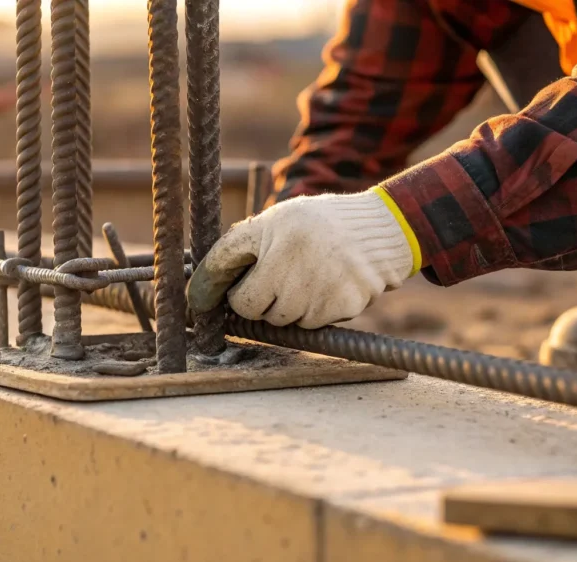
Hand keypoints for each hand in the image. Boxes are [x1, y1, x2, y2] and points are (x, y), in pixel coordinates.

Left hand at [186, 188, 419, 328]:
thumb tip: (196, 294)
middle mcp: (300, 275)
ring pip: (287, 321)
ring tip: (307, 274)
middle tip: (280, 275)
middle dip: (264, 299)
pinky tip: (328, 283)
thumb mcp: (271, 223)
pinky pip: (315, 323)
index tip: (238, 291)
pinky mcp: (346, 307)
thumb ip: (232, 253)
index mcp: (277, 250)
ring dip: (290, 306)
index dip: (237, 296)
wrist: (381, 227)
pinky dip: (317, 310)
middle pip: (262, 315)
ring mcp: (324, 294)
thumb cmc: (316, 223)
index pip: (240, 302)